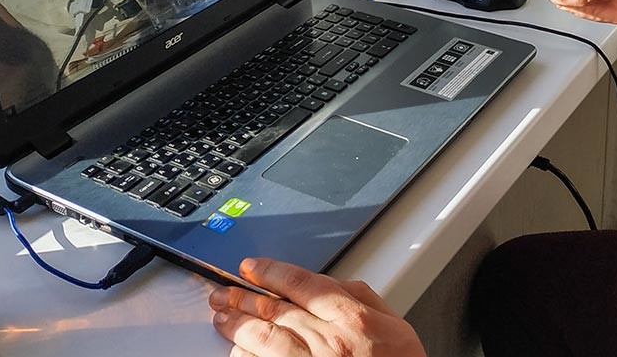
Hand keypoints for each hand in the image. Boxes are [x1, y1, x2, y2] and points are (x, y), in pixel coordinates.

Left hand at [210, 257, 425, 356]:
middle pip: (275, 308)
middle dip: (243, 296)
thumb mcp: (395, 324)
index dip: (269, 271)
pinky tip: (236, 349)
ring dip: (238, 324)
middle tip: (223, 290)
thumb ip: (363, 297)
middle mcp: (328, 341)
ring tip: (221, 315)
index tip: (250, 268)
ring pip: (264, 337)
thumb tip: (334, 282)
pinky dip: (247, 356)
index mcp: (351, 318)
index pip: (299, 282)